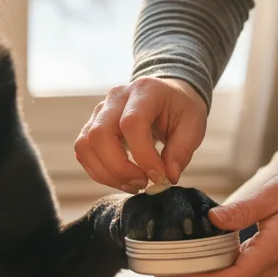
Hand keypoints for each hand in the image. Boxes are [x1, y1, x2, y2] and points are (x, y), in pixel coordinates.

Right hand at [75, 77, 207, 192]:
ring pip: (85, 145)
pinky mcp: (91, 126)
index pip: (132, 123)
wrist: (167, 95)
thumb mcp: (193, 125)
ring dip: (106, 173)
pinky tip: (122, 179)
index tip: (159, 177)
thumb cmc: (180, 109)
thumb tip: (167, 177)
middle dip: (119, 168)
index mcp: (145, 91)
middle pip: (100, 134)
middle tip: (143, 183)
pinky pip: (84, 152)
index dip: (143, 155)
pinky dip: (99, 172)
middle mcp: (116, 97)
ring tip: (133, 185)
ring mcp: (100, 111)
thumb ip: (182, 151)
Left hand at [158, 170, 277, 276]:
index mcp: (272, 252)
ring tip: (172, 262)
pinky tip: (198, 256)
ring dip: (203, 274)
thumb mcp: (274, 194)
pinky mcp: (271, 263)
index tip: (174, 275)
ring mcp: (273, 269)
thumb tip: (213, 219)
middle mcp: (272, 268)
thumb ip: (243, 210)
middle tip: (160, 269)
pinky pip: (240, 270)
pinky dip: (217, 266)